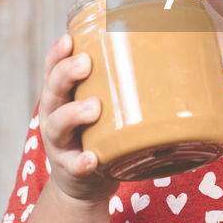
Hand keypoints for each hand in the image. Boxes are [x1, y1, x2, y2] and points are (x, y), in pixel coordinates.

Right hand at [38, 34, 120, 203]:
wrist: (83, 183)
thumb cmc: (98, 132)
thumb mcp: (101, 105)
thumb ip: (118, 83)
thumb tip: (170, 51)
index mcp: (63, 96)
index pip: (53, 69)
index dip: (57, 54)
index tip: (69, 39)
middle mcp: (55, 116)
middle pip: (52, 91)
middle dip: (65, 74)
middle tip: (85, 64)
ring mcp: (61, 144)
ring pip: (58, 125)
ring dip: (74, 114)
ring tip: (93, 107)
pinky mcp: (72, 169)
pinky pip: (74, 165)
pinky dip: (82, 162)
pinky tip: (91, 158)